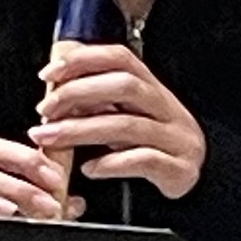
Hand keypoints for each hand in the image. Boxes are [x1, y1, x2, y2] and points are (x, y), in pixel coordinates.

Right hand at [0, 139, 83, 221]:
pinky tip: (2, 211)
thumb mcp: (27, 225)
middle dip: (26, 169)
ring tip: (36, 206)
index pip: (10, 151)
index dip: (35, 158)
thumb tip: (76, 202)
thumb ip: (49, 212)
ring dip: (8, 187)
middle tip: (51, 193)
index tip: (58, 178)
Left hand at [31, 43, 206, 202]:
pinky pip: (143, 161)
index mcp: (153, 89)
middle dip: (78, 94)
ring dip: (81, 130)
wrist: (195, 181)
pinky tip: (89, 168)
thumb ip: (99, 103)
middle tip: (45, 110)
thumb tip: (56, 90)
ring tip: (51, 138)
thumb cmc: (154, 148)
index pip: (121, 59)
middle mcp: (167, 108)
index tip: (49, 73)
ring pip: (127, 126)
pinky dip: (110, 164)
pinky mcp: (179, 169)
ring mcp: (176, 138)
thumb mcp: (128, 118)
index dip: (84, 60)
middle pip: (124, 87)